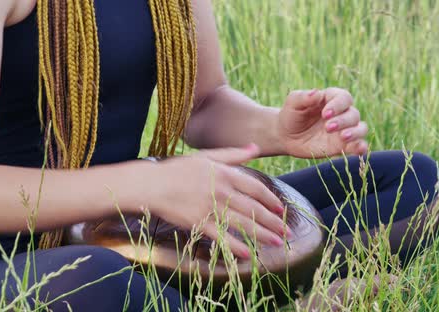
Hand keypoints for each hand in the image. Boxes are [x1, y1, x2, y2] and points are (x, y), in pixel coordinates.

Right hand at [143, 144, 288, 258]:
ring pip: (242, 223)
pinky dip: (235, 246)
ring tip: (277, 243)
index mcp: (225, 174)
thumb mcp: (206, 157)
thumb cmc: (178, 170)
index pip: (255, 189)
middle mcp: (221, 191)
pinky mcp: (198, 223)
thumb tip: (255, 148)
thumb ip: (233, 154)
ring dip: (262, 234)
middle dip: (273, 222)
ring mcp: (210, 208)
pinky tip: (247, 254)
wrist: (151, 184)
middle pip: (253, 209)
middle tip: (287, 233)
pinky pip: (221, 236)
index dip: (271, 200)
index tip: (281, 210)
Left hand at [276, 88, 367, 157]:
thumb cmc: (291, 115)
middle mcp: (341, 113)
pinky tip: (358, 149)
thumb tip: (317, 92)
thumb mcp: (293, 103)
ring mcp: (343, 130)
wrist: (286, 136)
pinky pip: (358, 145)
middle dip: (343, 121)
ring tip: (343, 137)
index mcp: (331, 99)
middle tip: (328, 127)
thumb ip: (304, 97)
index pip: (344, 98)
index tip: (324, 113)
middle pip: (353, 114)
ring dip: (355, 132)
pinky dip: (361, 147)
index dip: (338, 105)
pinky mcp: (342, 145)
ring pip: (361, 128)